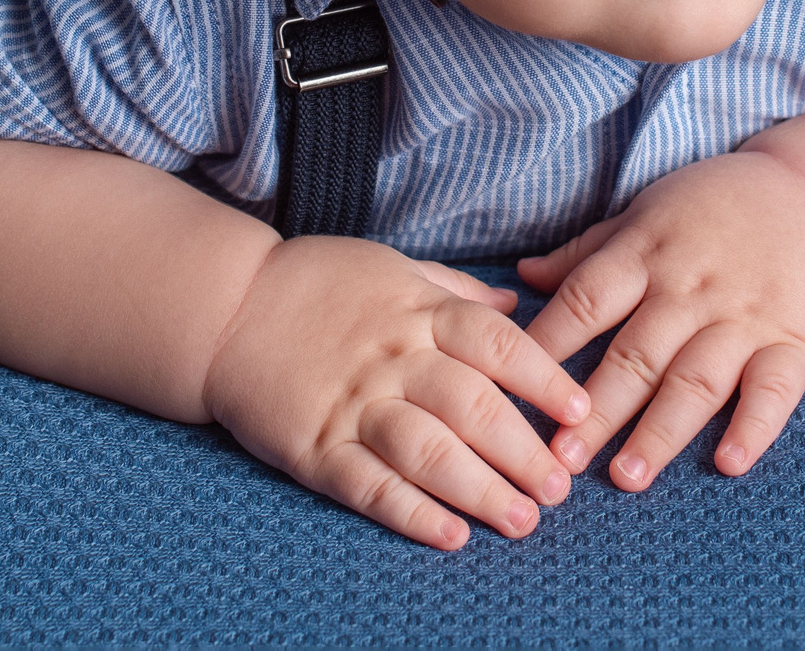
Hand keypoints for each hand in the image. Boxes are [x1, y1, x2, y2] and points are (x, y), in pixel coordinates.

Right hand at [202, 235, 590, 549]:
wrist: (225, 307)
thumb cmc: (318, 285)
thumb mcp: (392, 268)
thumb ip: (456, 292)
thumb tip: (517, 303)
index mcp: (417, 312)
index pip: (497, 345)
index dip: (544, 380)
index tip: (580, 412)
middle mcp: (392, 359)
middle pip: (472, 407)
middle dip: (523, 452)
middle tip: (558, 489)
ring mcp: (352, 405)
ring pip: (428, 452)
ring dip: (480, 491)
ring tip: (522, 522)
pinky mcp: (315, 447)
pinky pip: (370, 486)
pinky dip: (412, 513)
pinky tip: (451, 535)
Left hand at [519, 149, 804, 490]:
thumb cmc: (712, 209)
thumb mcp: (645, 214)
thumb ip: (586, 252)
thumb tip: (521, 279)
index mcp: (644, 254)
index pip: (585, 302)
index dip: (548, 347)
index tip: (512, 392)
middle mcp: (689, 288)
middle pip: (635, 355)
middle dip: (596, 412)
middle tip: (559, 461)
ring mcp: (743, 317)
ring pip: (696, 381)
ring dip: (660, 432)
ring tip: (626, 477)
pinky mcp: (794, 340)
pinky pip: (775, 390)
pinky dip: (754, 428)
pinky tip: (729, 463)